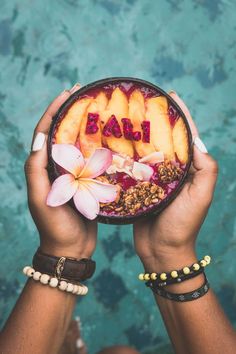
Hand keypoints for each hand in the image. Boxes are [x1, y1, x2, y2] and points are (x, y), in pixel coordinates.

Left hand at [24, 85, 96, 258]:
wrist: (70, 247)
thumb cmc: (53, 225)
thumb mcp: (40, 198)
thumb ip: (37, 170)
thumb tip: (41, 139)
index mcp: (42, 167)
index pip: (45, 132)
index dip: (54, 111)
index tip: (68, 93)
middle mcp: (56, 167)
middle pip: (62, 133)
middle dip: (71, 112)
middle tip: (86, 95)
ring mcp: (72, 174)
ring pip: (78, 144)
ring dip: (85, 126)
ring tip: (98, 111)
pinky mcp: (86, 183)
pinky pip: (91, 160)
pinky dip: (97, 146)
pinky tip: (109, 139)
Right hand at [133, 92, 217, 270]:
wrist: (161, 251)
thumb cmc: (183, 225)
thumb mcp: (201, 197)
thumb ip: (206, 170)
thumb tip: (197, 141)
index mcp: (189, 170)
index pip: (186, 137)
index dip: (180, 116)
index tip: (170, 96)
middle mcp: (172, 172)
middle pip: (164, 140)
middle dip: (156, 121)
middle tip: (142, 103)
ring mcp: (154, 179)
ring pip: (146, 152)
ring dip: (138, 136)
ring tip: (126, 118)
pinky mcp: (138, 188)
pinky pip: (132, 168)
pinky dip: (126, 156)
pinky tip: (115, 144)